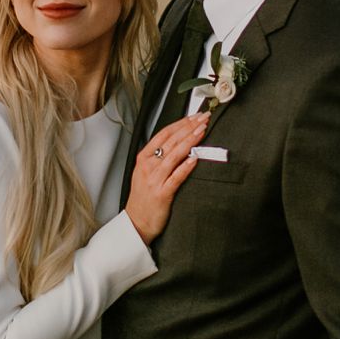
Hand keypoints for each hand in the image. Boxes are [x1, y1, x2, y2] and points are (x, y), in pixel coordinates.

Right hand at [127, 111, 207, 242]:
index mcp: (144, 158)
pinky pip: (176, 177)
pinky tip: (195, 158)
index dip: (180, 123)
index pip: (164, 134)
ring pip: (174, 155)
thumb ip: (158, 157)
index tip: (194, 116)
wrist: (136, 222)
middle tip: (203, 118)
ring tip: (202, 131)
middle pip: (171, 141)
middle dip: (189, 127)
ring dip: (190, 141)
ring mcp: (155, 179)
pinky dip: (186, 166)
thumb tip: (178, 142)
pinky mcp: (162, 193)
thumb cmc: (143, 198)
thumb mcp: (145, 172)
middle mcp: (148, 166)